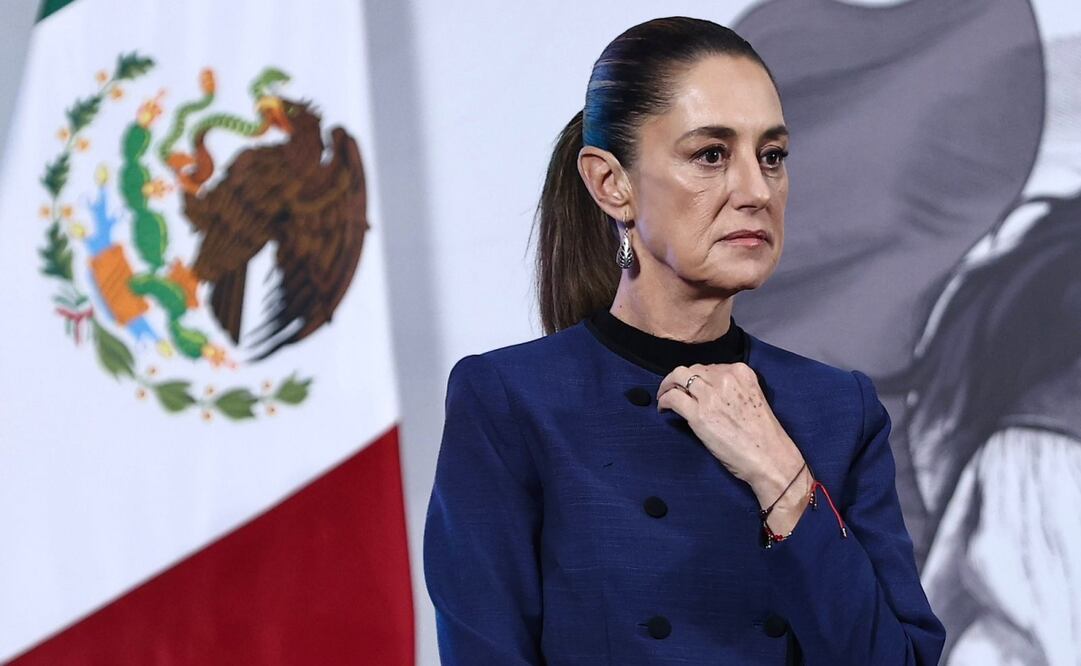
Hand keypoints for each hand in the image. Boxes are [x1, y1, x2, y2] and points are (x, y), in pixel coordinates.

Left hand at [656, 362, 810, 530]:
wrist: (769, 457)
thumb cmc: (763, 435)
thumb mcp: (752, 398)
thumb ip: (732, 388)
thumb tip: (707, 390)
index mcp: (741, 373)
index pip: (709, 367)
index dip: (697, 377)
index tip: (693, 387)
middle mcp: (725, 378)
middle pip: (691, 369)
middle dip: (680, 379)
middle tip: (673, 389)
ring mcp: (710, 395)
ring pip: (678, 377)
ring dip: (667, 386)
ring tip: (664, 396)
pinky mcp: (698, 414)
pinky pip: (672, 398)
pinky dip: (664, 400)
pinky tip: (663, 408)